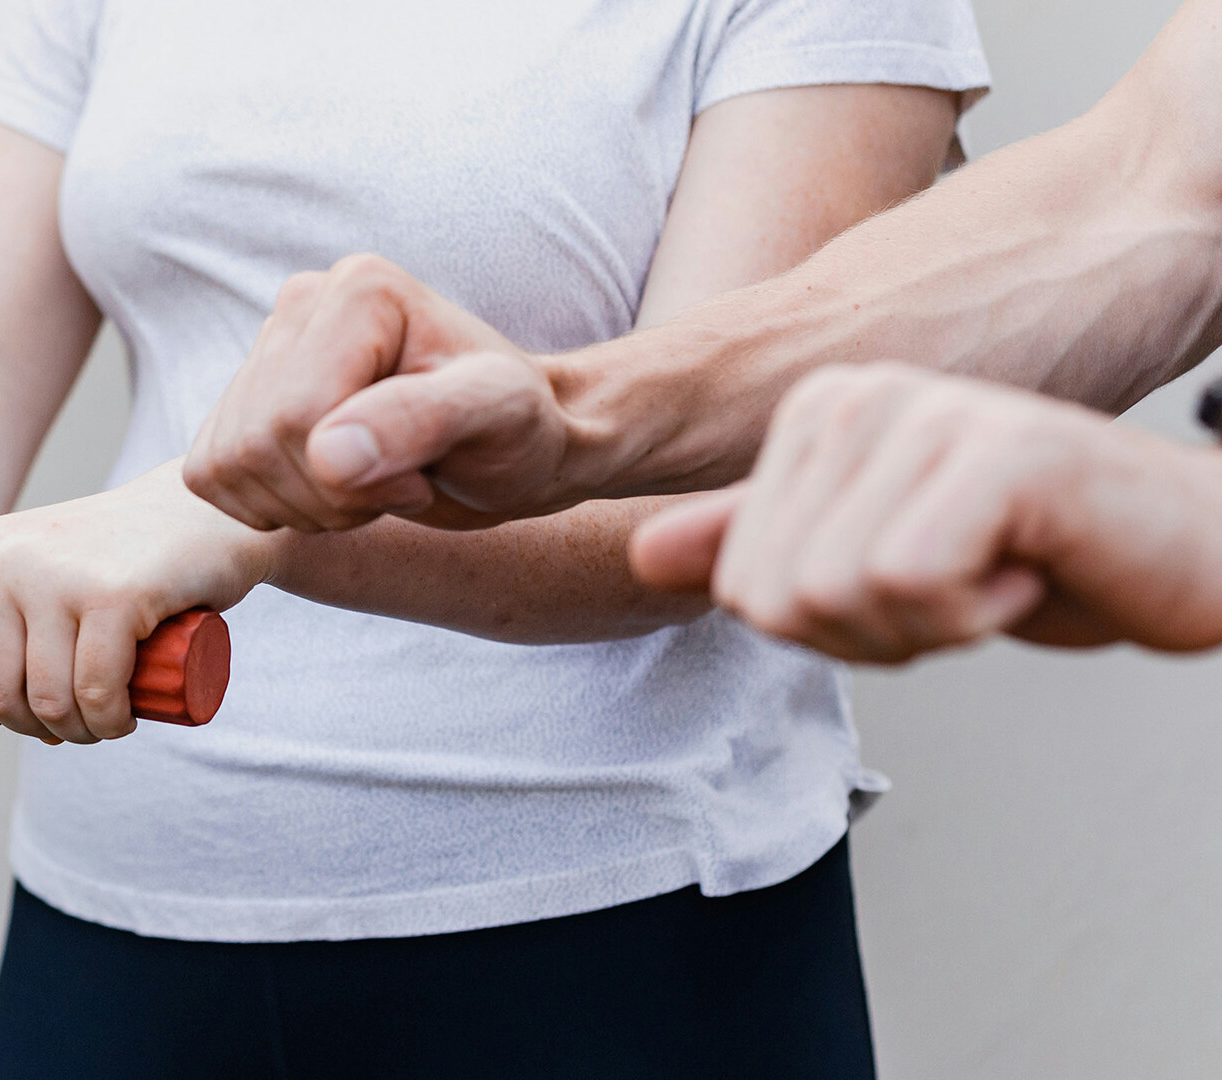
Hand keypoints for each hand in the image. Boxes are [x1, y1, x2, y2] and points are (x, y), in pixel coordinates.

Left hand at [0, 460, 277, 743]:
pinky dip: (111, 721)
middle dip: (38, 726)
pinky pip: (97, 691)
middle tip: (77, 723)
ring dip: (80, 732)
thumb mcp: (35, 565)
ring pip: (50, 699)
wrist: (204, 510)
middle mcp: (3, 558)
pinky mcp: (114, 594)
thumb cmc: (119, 555)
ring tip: (106, 722)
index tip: (11, 719)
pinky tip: (125, 718)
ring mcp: (58, 574)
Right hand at [185, 254, 583, 530]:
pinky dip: (272, 506)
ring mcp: (268, 350)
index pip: (294, 416)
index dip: (350, 476)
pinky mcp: (246, 399)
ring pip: (225, 467)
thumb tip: (330, 454)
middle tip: (403, 482)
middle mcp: (300, 305)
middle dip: (329, 496)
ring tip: (375, 481)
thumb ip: (419, 422)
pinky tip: (337, 486)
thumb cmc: (518, 426)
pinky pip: (210, 477)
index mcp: (359, 291)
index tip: (423, 470)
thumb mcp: (497, 418)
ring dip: (306, 506)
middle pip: (254, 444)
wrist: (514, 443)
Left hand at [630, 364, 1221, 662]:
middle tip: (963, 585)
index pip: (742, 589)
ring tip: (998, 571)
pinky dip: (976, 615)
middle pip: (774, 598)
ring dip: (929, 628)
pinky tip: (1030, 568)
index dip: (833, 630)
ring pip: (834, 597)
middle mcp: (859, 395)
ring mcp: (926, 413)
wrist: (1182, 552)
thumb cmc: (1035, 553)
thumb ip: (758, 549)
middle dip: (872, 637)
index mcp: (816, 415)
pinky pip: (907, 585)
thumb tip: (638, 555)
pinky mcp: (994, 453)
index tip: (917, 583)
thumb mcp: (871, 560)